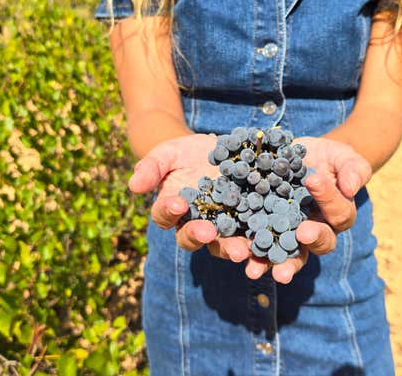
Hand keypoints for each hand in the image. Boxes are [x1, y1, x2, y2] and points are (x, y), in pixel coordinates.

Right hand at [128, 134, 252, 263]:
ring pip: (224, 244)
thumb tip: (133, 186)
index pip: (165, 216)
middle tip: (210, 234)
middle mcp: (195, 224)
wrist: (215, 150)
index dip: (169, 211)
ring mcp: (222, 227)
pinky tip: (268, 240)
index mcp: (172, 211)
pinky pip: (252, 235)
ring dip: (232, 249)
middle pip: (194, 238)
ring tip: (241, 251)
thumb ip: (150, 168)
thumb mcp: (166, 154)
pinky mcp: (247, 223)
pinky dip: (259, 241)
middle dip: (202, 237)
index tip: (176, 203)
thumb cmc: (184, 153)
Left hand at [244, 137, 372, 283]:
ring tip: (262, 267)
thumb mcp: (341, 156)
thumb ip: (353, 169)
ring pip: (288, 256)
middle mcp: (315, 231)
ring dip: (277, 263)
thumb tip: (351, 187)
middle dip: (311, 240)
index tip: (313, 180)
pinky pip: (258, 247)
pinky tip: (238, 253)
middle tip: (303, 234)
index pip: (338, 212)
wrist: (295, 157)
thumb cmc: (325, 158)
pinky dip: (247, 251)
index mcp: (336, 215)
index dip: (328, 198)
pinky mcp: (264, 233)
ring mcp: (289, 236)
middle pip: (318, 244)